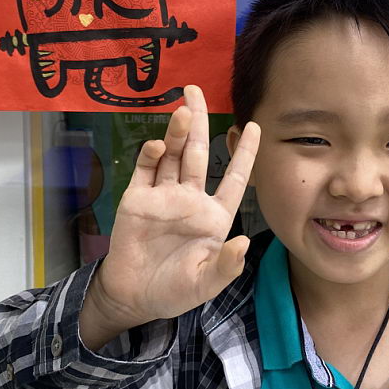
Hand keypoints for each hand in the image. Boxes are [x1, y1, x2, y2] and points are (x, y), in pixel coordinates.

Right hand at [93, 85, 260, 326]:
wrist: (135, 297)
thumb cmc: (175, 289)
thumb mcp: (207, 283)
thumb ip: (226, 265)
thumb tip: (243, 242)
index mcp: (214, 215)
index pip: (234, 178)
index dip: (244, 153)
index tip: (253, 125)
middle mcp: (190, 198)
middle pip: (199, 153)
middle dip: (200, 122)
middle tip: (197, 91)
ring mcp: (163, 196)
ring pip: (173, 155)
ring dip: (178, 132)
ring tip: (183, 109)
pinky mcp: (138, 199)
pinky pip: (146, 170)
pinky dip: (151, 154)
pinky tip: (159, 144)